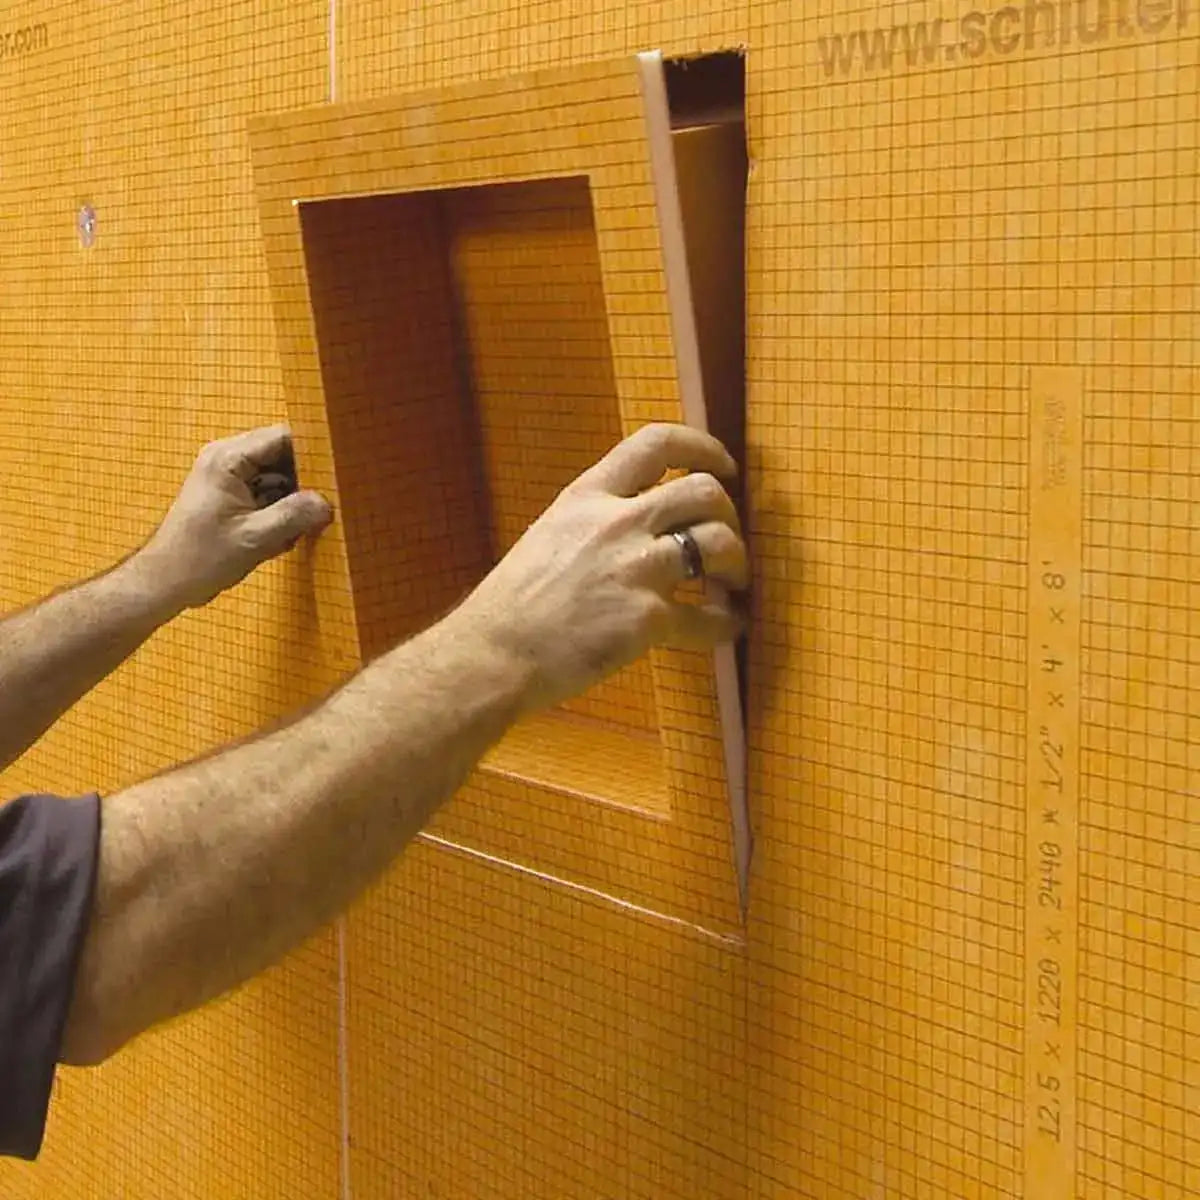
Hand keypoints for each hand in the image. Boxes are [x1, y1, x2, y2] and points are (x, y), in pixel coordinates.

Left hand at [139, 426, 332, 609]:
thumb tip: (327, 503)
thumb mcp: (255, 538)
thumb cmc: (200, 558)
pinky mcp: (231, 495)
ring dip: (294, 498)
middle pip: (281, 455)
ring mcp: (228, 477)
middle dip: (305, 479)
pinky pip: (267, 492)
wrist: (165, 582)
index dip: (312, 451)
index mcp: (228, 459)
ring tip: (303, 524)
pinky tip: (285, 535)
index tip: (338, 469)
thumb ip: (293, 516)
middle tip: (326, 502)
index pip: (281, 437)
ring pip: (277, 475)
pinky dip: (281, 510)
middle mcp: (227, 459)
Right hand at [457, 423, 748, 712]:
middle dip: (729, 515)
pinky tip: (727, 626)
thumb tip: (637, 522)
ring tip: (732, 583)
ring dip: (737, 564)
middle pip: (704, 492)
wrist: (493, 655)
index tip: (724, 466)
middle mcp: (616, 523)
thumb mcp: (549, 535)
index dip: (703, 447)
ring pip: (719, 543)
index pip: (656, 444)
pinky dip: (726, 623)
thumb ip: (594, 521)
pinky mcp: (647, 619)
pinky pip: (708, 616)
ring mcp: (635, 570)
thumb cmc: (513, 604)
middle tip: (728, 540)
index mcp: (587, 496)